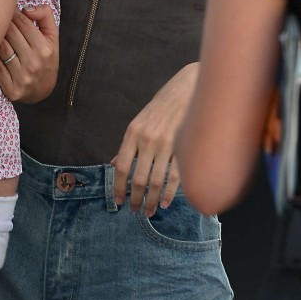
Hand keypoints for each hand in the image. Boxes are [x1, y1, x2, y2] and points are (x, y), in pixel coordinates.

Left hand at [0, 6, 58, 102]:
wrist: (44, 91)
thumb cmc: (46, 59)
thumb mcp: (53, 37)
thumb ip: (45, 16)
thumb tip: (26, 9)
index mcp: (45, 48)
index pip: (23, 22)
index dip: (12, 13)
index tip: (6, 9)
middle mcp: (34, 62)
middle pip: (10, 33)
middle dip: (2, 22)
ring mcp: (22, 77)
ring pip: (1, 47)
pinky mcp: (11, 88)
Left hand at [111, 63, 198, 215]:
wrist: (187, 88)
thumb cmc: (161, 106)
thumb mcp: (138, 122)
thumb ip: (127, 145)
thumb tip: (113, 163)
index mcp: (132, 133)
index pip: (121, 167)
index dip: (118, 187)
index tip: (118, 201)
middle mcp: (147, 139)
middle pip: (139, 178)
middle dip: (137, 199)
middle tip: (136, 211)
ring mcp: (166, 144)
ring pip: (157, 181)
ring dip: (153, 200)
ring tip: (150, 211)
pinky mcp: (183, 146)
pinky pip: (175, 176)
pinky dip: (170, 192)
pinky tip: (166, 202)